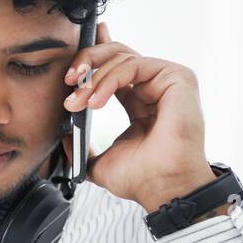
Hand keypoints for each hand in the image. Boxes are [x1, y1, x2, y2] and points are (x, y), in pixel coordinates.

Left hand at [62, 22, 219, 214]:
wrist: (163, 189)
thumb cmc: (142, 179)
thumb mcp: (99, 163)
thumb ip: (82, 148)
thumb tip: (65, 134)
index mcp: (140, 102)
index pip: (115, 67)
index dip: (94, 55)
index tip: (71, 62)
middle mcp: (155, 87)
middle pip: (116, 54)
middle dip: (87, 61)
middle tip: (68, 80)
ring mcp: (167, 81)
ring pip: (121, 57)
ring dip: (92, 79)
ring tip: (78, 103)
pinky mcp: (177, 77)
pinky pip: (133, 65)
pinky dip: (108, 80)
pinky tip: (95, 102)